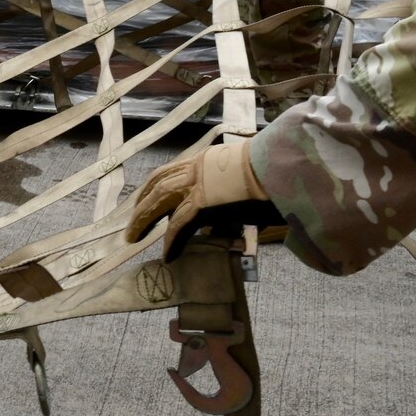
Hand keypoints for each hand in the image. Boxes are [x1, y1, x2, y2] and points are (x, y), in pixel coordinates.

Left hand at [123, 142, 281, 258]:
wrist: (284, 172)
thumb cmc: (273, 178)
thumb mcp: (243, 179)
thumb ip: (228, 192)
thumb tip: (229, 213)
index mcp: (206, 160)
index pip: (171, 171)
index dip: (154, 186)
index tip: (145, 199)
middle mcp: (197, 169)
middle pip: (157, 184)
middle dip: (141, 203)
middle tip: (132, 222)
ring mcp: (198, 185)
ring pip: (159, 201)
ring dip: (144, 220)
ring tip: (134, 238)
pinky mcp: (203, 205)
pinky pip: (179, 226)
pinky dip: (172, 241)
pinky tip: (168, 255)